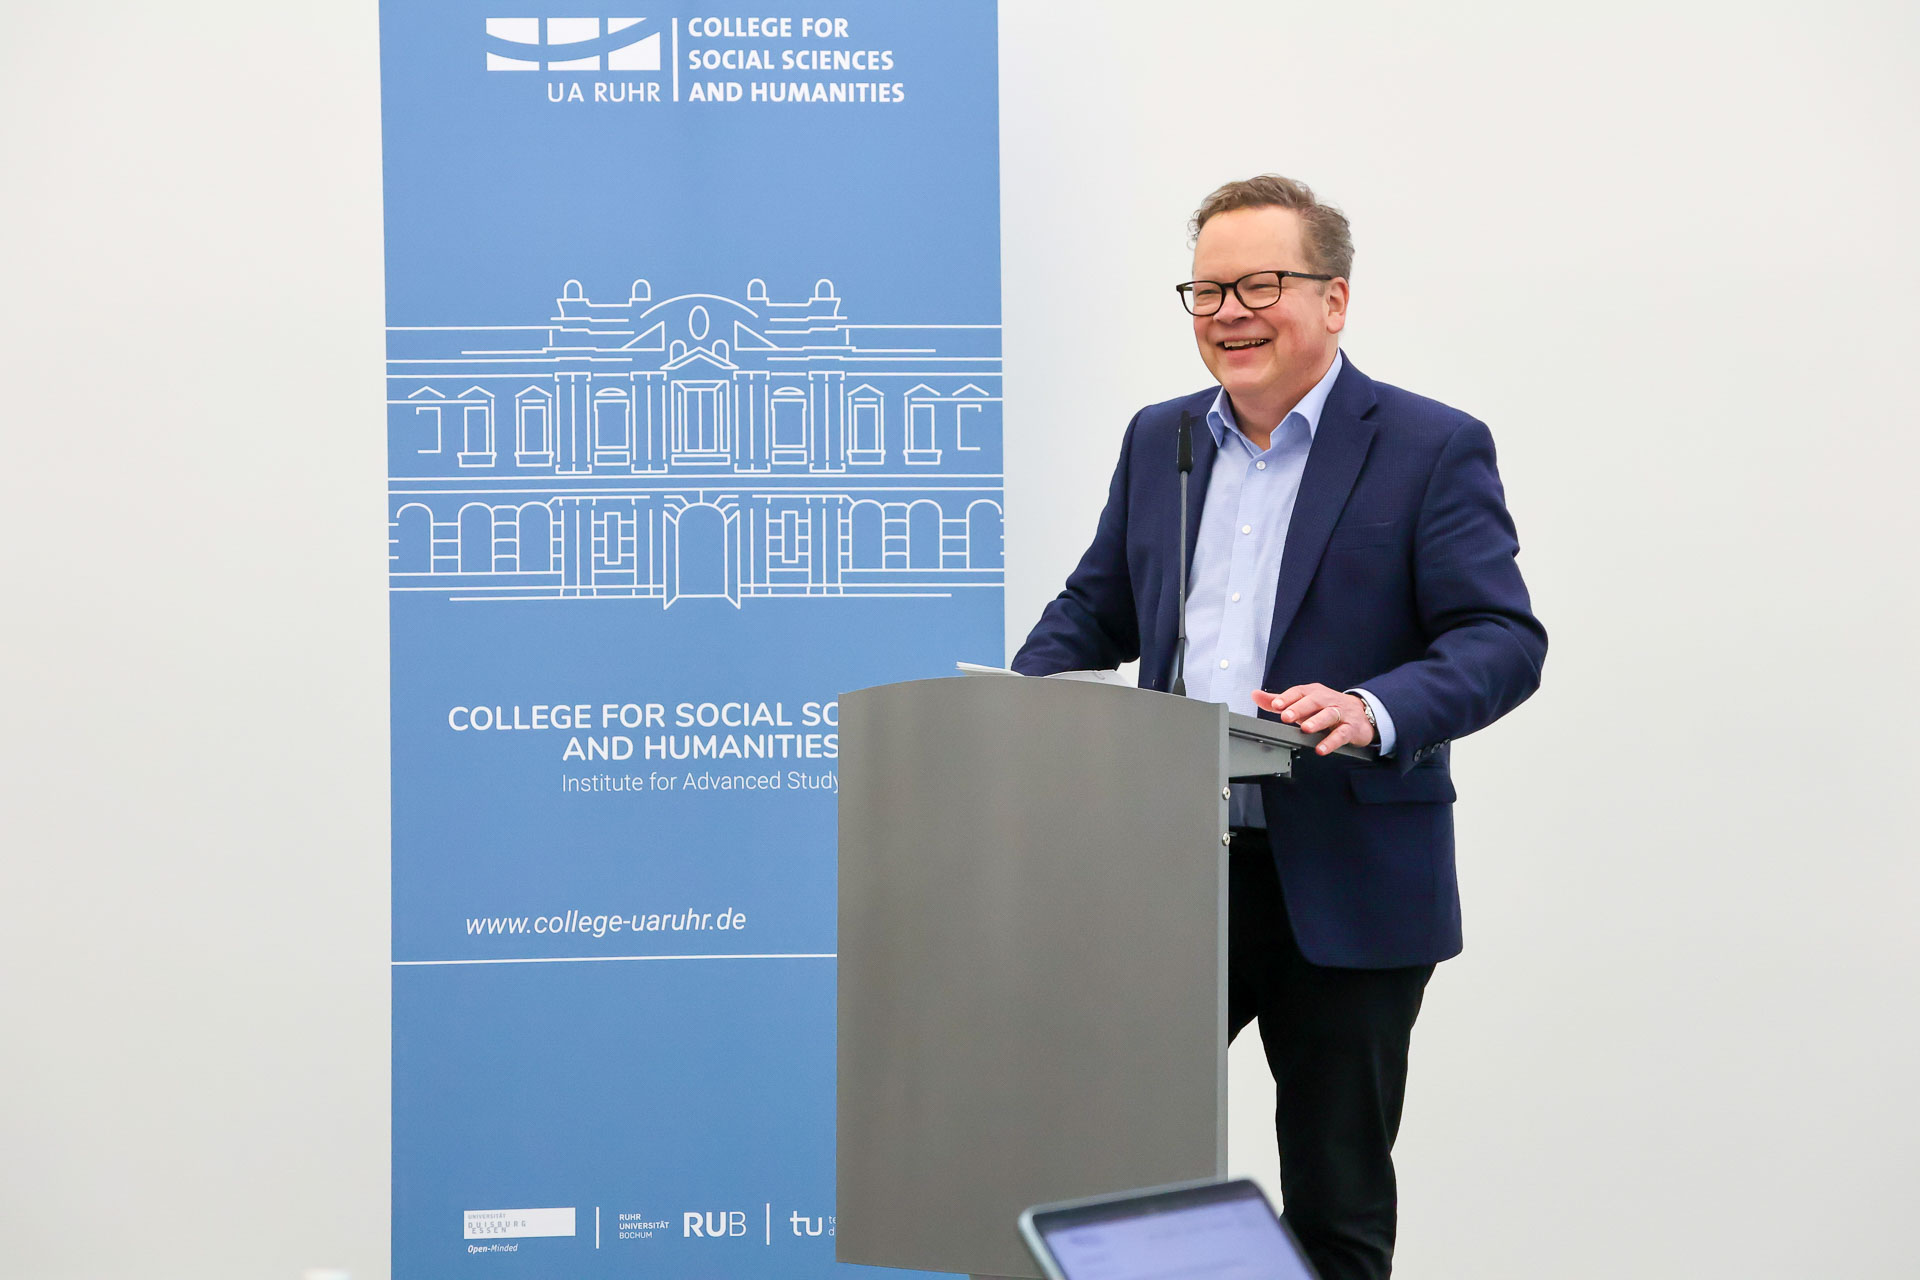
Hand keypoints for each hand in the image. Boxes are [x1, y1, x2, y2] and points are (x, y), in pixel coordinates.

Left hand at [1251, 683, 1374, 753]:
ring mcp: (1340, 713)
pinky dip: (1331, 741)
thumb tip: (1255, 695)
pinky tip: (1321, 748)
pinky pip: (1342, 733)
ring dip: (1317, 721)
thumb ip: (1279, 701)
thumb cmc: (1326, 707)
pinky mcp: (1351, 727)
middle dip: (1299, 708)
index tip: (1275, 705)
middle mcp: (1327, 700)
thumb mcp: (1303, 703)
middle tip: (1286, 717)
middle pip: (1313, 701)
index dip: (1287, 698)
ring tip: (1305, 729)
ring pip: (1329, 714)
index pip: (1299, 692)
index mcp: (1313, 692)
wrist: (1362, 713)